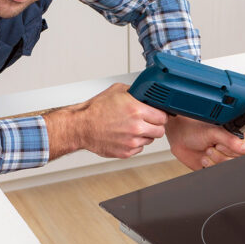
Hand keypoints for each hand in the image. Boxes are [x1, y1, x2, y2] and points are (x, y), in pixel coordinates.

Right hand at [43, 83, 167, 159]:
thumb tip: (147, 92)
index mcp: (137, 110)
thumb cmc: (96, 109)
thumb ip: (136, 92)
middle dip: (156, 126)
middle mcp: (136, 127)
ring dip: (145, 135)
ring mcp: (132, 141)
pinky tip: (125, 135)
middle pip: (160, 131)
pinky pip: (139, 148)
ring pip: (150, 140)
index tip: (157, 114)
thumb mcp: (117, 91)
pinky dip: (135, 143)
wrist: (82, 127)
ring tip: (132, 128)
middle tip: (148, 122)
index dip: (160, 115)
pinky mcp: (126, 152)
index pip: (163, 116)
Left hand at [165, 115, 244, 170]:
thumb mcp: (213, 131)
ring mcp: (222, 158)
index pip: (244, 151)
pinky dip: (209, 167)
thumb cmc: (194, 129)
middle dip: (221, 155)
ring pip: (226, 167)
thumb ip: (229, 139)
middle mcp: (230, 148)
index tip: (220, 144)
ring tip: (207, 151)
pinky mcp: (214, 166)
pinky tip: (204, 159)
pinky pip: (217, 172)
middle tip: (212, 146)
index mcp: (234, 137)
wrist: (179, 136)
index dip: (231, 150)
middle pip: (235, 161)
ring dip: (214, 161)